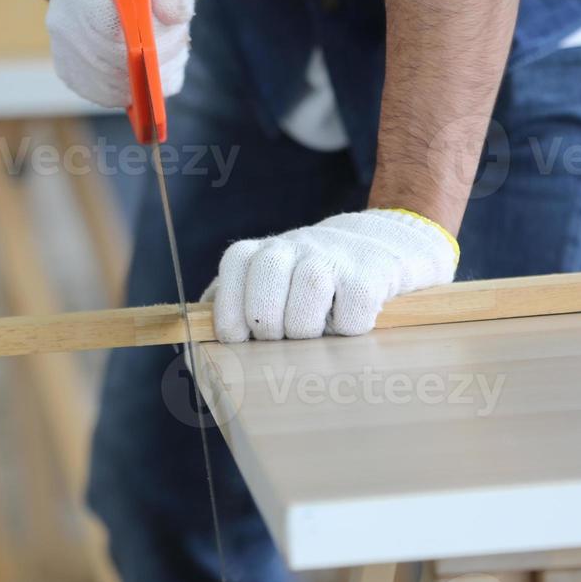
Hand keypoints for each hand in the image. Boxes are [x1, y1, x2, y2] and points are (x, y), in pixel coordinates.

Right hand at [45, 0, 193, 108]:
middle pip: (116, 58)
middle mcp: (61, 19)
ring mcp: (64, 51)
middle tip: (176, 35)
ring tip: (163, 47)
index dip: (147, 32)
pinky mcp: (73, 76)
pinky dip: (140, 87)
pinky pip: (112, 97)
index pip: (110, 24)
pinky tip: (149, 65)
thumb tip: (175, 17)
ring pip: (117, 83)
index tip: (169, 21)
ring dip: (152, 72)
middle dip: (157, 52)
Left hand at [205, 209, 459, 342]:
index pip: (235, 266)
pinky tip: (348, 325)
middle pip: (266, 288)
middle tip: (281, 338)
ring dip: (308, 329)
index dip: (230, 314)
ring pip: (308, 297)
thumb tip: (194, 334)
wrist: (387, 243)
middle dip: (269, 327)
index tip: (240, 338)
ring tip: (316, 334)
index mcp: (264, 250)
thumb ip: (232, 299)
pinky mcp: (372, 274)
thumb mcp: (271, 278)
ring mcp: (335, 256)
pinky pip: (352, 313)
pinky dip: (348, 329)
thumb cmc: (316, 275)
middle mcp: (296, 246)